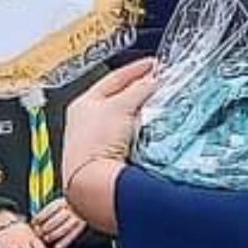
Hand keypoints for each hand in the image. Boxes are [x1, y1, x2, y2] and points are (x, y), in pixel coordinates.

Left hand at [33, 197, 88, 247]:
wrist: (87, 202)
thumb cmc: (70, 205)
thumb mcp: (60, 203)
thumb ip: (50, 210)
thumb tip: (35, 220)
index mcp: (64, 201)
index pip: (50, 209)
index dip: (41, 216)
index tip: (33, 222)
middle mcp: (71, 209)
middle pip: (57, 219)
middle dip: (46, 227)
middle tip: (38, 232)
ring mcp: (77, 218)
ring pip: (65, 228)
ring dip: (54, 234)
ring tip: (46, 239)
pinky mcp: (81, 226)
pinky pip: (72, 235)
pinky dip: (64, 242)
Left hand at [61, 59, 156, 236]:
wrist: (93, 183)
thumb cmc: (94, 144)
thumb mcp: (119, 107)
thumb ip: (138, 90)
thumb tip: (153, 80)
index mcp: (83, 104)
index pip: (113, 79)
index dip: (135, 70)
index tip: (154, 64)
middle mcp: (89, 122)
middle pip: (122, 100)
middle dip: (143, 92)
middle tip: (164, 84)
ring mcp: (101, 142)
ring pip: (130, 120)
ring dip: (146, 113)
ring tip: (164, 106)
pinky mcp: (113, 159)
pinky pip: (135, 139)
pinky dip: (146, 132)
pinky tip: (157, 131)